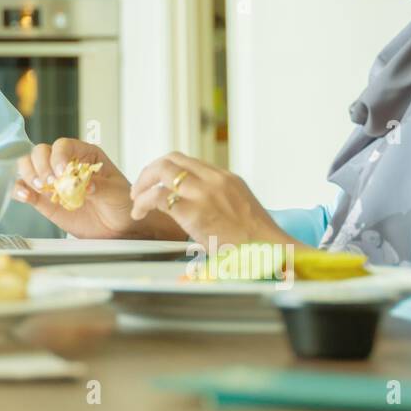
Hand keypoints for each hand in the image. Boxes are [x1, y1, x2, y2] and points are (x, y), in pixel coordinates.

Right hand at [11, 139, 183, 239]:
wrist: (120, 228)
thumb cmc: (122, 203)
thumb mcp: (117, 193)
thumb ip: (100, 187)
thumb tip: (85, 185)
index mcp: (84, 154)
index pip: (63, 145)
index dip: (58, 156)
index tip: (62, 173)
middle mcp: (64, 164)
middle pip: (40, 152)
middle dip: (41, 165)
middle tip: (51, 183)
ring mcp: (53, 182)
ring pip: (28, 167)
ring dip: (29, 175)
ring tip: (41, 189)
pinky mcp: (44, 201)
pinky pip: (25, 190)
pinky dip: (19, 190)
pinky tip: (24, 196)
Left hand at [129, 151, 302, 247]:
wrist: (272, 251)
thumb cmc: (257, 240)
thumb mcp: (240, 208)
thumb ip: (220, 200)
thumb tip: (202, 207)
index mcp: (225, 178)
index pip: (187, 161)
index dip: (165, 169)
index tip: (156, 181)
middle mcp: (214, 179)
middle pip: (171, 159)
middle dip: (149, 171)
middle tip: (140, 188)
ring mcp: (204, 193)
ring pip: (161, 172)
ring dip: (143, 184)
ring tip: (137, 200)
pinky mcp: (194, 212)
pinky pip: (159, 197)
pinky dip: (143, 203)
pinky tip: (139, 213)